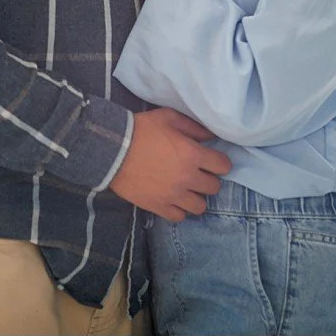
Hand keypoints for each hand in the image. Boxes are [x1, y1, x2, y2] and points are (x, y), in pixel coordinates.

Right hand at [112, 108, 230, 220]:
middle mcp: (187, 178)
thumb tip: (210, 137)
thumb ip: (193, 127)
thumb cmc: (141, 130)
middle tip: (198, 175)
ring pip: (200, 207)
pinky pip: (179, 217)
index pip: (223, 166)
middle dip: (209, 180)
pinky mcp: (158, 207)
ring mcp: (173, 195)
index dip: (220, 162)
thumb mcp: (169, 118)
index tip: (213, 161)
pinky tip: (174, 201)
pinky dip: (179, 210)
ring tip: (188, 191)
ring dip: (196, 198)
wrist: (112, 150)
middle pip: (213, 188)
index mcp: (193, 155)